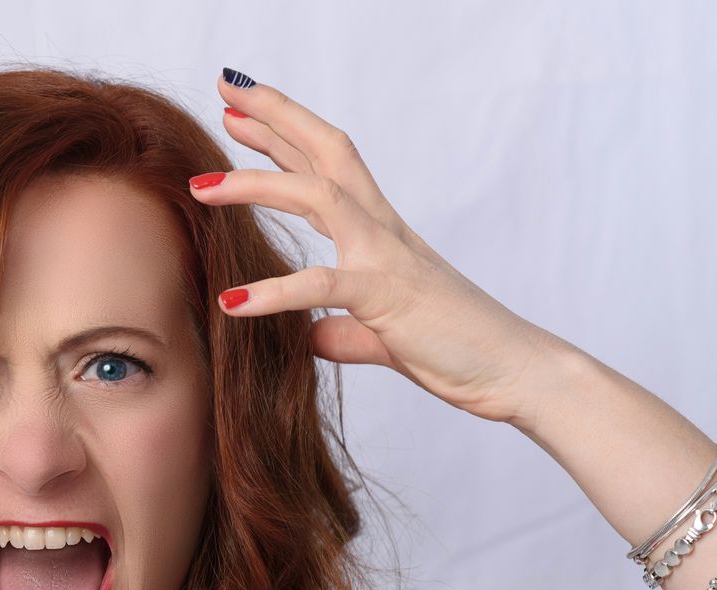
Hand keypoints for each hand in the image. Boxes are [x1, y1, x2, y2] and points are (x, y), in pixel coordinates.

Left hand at [190, 73, 571, 424]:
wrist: (516, 374)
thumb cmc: (457, 348)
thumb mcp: (383, 335)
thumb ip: (345, 331)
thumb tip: (313, 337)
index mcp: (381, 233)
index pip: (328, 166)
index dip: (285, 134)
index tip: (240, 112)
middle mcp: (383, 231)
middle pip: (326, 151)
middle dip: (275, 115)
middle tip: (226, 88)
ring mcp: (387, 258)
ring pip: (319, 195)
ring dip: (257, 184)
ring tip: (201, 187)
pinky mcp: (388, 298)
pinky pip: (323, 286)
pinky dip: (275, 292)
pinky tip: (232, 303)